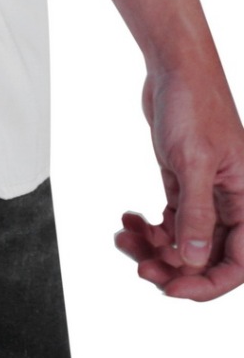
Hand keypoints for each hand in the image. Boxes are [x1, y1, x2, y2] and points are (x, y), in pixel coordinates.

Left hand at [115, 67, 243, 299]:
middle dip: (173, 266)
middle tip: (138, 264)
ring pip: (185, 239)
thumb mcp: (192, 161)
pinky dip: (149, 224)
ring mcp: (206, 192)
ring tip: (124, 238)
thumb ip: (197, 212)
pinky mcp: (184, 180)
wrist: (175, 69)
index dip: (207, 282)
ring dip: (155, 246)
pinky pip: (170, 218)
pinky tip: (127, 220)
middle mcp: (232, 201)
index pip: (238, 262)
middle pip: (208, 255)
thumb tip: (195, 259)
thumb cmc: (194, 105)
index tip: (171, 288)